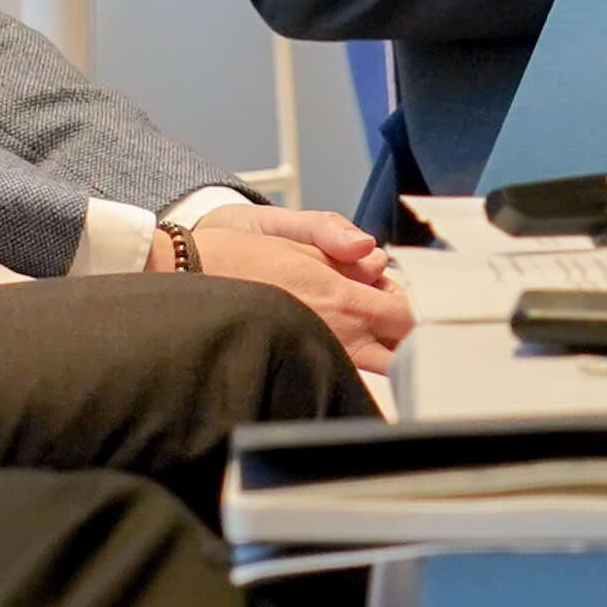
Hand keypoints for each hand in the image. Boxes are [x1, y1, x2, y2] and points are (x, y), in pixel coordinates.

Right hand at [185, 203, 411, 360]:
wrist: (190, 279)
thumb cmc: (239, 256)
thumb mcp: (295, 237)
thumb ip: (343, 247)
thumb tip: (377, 258)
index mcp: (345, 299)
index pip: (407, 316)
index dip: (416, 307)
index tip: (409, 298)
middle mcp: (340, 333)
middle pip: (400, 350)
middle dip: (408, 336)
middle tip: (401, 322)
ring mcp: (322, 353)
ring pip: (375, 367)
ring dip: (385, 351)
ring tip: (376, 335)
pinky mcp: (301, 360)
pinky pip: (343, 369)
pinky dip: (355, 358)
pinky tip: (343, 342)